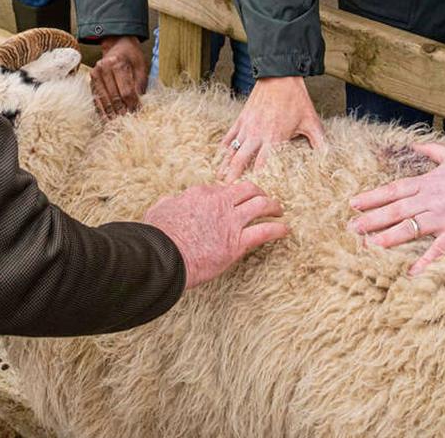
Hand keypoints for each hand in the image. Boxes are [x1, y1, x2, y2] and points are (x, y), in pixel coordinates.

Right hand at [91, 35, 146, 115]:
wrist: (117, 45)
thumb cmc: (131, 56)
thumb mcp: (141, 66)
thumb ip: (140, 84)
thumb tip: (140, 104)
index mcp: (117, 63)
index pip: (126, 91)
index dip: (132, 105)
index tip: (137, 113)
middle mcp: (103, 68)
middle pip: (113, 97)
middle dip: (121, 112)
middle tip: (128, 123)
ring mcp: (95, 74)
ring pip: (103, 99)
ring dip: (110, 113)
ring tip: (117, 124)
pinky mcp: (91, 80)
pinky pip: (96, 98)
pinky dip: (102, 110)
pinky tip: (107, 119)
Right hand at [143, 180, 287, 289]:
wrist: (164, 255)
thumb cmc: (158, 235)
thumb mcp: (160, 208)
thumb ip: (169, 202)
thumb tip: (169, 201)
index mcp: (201, 194)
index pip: (222, 188)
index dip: (230, 194)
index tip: (233, 200)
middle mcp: (220, 202)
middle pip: (248, 189)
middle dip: (259, 192)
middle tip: (265, 198)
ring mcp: (231, 221)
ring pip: (261, 205)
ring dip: (274, 206)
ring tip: (280, 210)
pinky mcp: (238, 242)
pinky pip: (266, 231)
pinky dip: (279, 229)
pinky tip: (286, 230)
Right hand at [220, 76, 326, 180]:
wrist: (279, 76)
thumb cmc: (296, 99)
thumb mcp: (312, 122)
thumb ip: (320, 143)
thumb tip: (329, 159)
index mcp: (274, 139)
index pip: (262, 166)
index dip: (256, 180)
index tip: (252, 192)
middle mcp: (257, 135)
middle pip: (240, 161)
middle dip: (233, 177)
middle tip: (227, 190)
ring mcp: (247, 127)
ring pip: (231, 150)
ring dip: (225, 165)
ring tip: (219, 178)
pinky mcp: (241, 118)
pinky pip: (229, 136)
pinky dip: (224, 147)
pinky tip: (220, 155)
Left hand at [347, 141, 444, 272]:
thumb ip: (432, 150)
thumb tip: (415, 144)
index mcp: (428, 183)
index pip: (394, 190)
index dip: (372, 197)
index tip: (353, 203)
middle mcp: (430, 200)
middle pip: (395, 209)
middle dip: (372, 219)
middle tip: (351, 227)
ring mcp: (442, 217)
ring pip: (410, 228)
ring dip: (388, 237)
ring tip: (370, 245)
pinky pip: (437, 249)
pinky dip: (424, 261)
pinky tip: (410, 272)